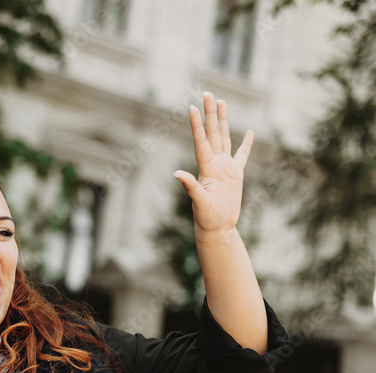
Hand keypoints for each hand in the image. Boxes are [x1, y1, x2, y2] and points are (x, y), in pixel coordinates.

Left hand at [174, 92, 253, 238]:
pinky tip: (248, 132)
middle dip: (210, 113)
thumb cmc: (207, 218)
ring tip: (222, 102)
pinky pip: (242, 155)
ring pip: (225, 137)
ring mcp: (225, 167)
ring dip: (223, 120)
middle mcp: (214, 163)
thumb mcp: (199, 202)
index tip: (191, 107)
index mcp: (206, 167)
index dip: (196, 125)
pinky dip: (245, 144)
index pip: (201, 141)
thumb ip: (190, 186)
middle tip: (208, 93)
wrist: (218, 228)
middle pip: (213, 132)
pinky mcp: (236, 175)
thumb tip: (176, 174)